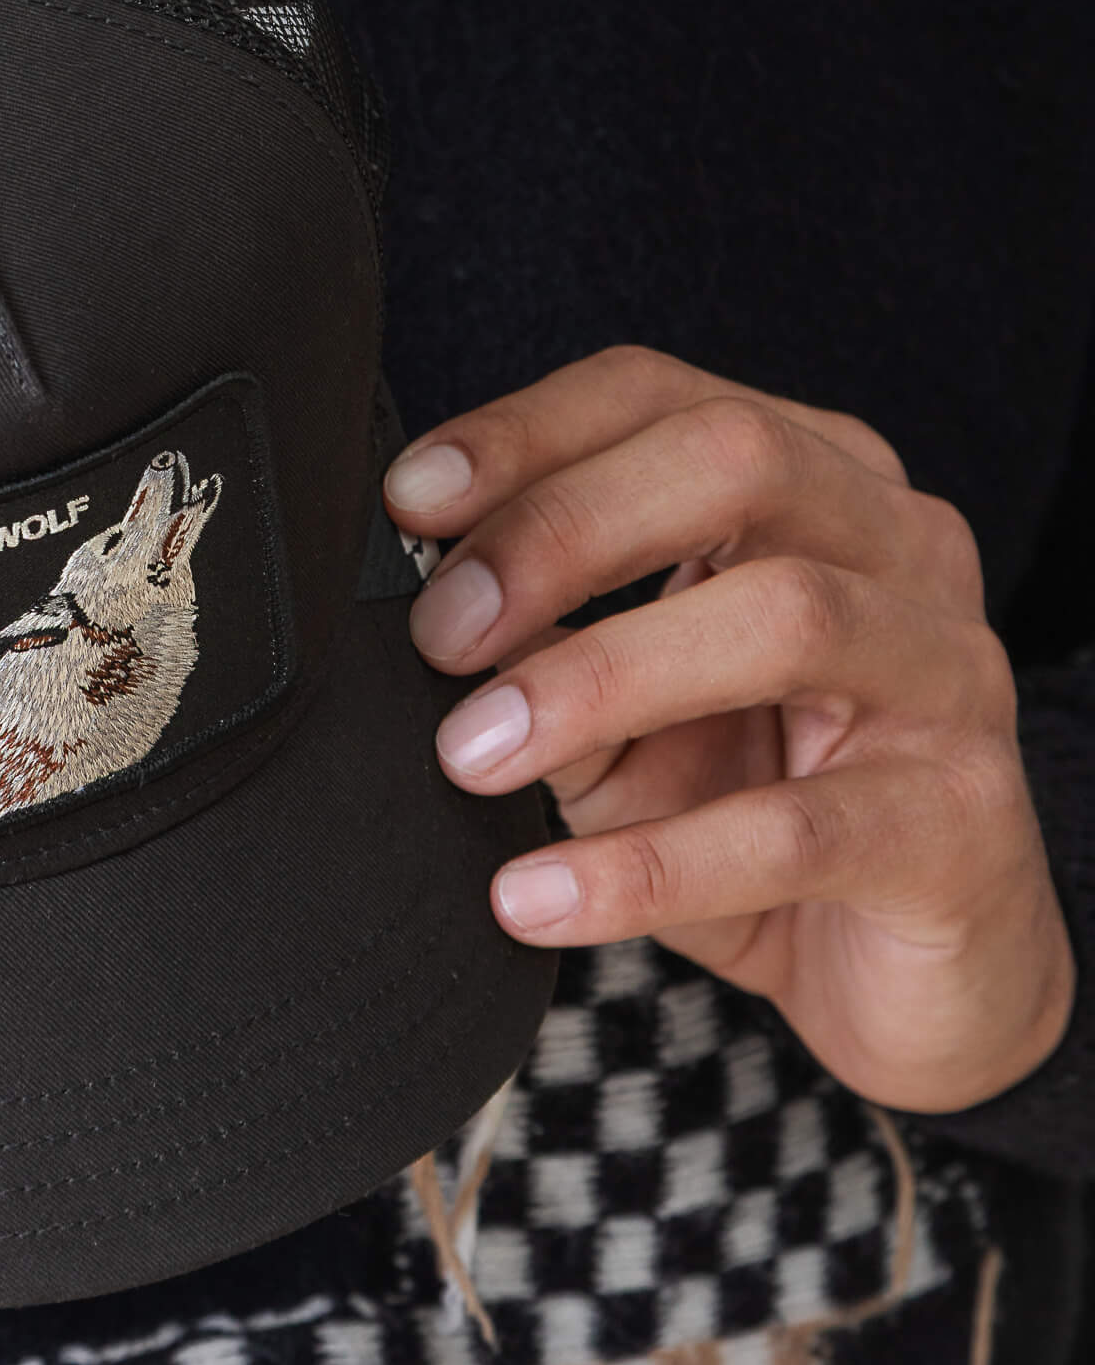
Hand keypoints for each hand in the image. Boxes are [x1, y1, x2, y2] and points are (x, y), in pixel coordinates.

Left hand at [384, 346, 1072, 1113]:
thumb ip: (539, 647)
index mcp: (807, 484)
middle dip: (562, 531)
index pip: (658, 397)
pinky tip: (535, 895)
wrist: (898, 967)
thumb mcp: (619, 717)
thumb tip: (428, 608)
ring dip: (599, 678)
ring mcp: (947, 674)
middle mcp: (896, 548)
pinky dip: (646, 865)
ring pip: (786, 617)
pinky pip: (794, 830)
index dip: (524, 434)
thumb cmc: (749, 800)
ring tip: (473, 754)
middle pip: (736, 461)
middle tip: (442, 630)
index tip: (409, 500)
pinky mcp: (956, 823)